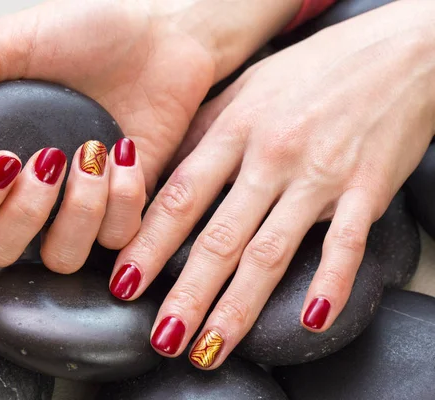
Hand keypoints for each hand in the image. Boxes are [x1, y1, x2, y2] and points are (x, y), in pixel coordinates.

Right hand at [0, 0, 300, 269]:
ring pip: (61, 258)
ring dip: (78, 212)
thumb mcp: (10, 41)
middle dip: (23, 215)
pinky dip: (122, 201)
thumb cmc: (83, 34)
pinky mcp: (123, 208)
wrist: (159, 37)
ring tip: (93, 155)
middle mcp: (30, 191)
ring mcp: (77, 205)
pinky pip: (115, 238)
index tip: (6, 159)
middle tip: (49, 160)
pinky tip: (124, 153)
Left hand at [110, 0, 434, 367]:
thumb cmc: (312, 70)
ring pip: (271, 251)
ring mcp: (320, 175)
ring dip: (237, 306)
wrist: (398, 52)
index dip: (149, 243)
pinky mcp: (367, 188)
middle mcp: (271, 155)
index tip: (125, 281)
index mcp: (235, 128)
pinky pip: (345, 243)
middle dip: (186, 293)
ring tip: (210, 348)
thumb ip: (204, 133)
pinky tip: (310, 319)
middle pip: (219, 236)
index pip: (181, 196)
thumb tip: (161, 176)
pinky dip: (330, 283)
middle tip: (161, 337)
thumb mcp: (245, 87)